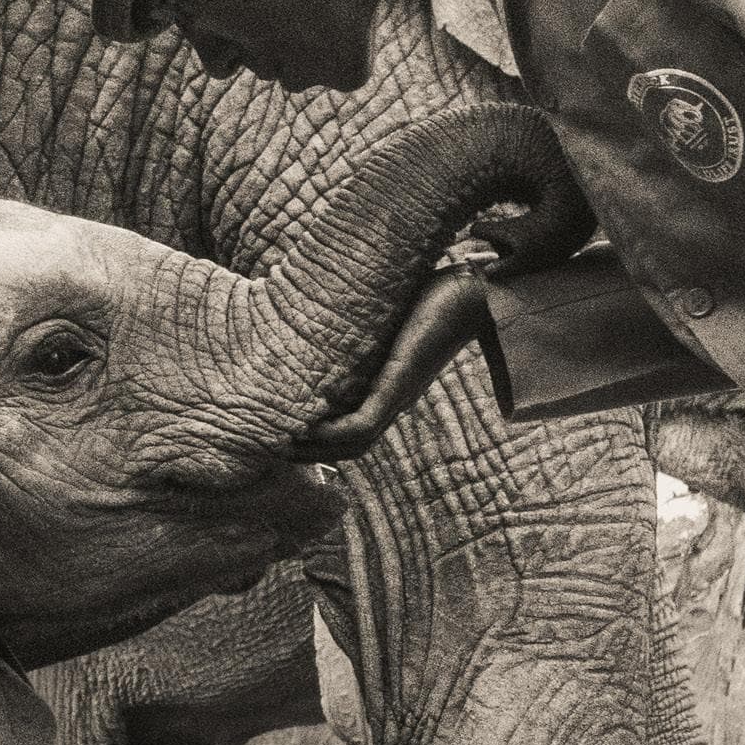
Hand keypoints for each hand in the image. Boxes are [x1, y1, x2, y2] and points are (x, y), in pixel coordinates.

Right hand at [289, 268, 491, 460]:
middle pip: (348, 447)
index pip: (348, 427)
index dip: (316, 435)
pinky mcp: (400, 384)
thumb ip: (359, 315)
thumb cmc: (435, 293)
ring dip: (316, 450)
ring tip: (279, 441)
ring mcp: (398, 394)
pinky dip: (334, 432)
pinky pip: (364, 425)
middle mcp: (393, 399)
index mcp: (389, 387)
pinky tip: (307, 427)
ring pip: (353, 444)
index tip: (278, 426)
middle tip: (268, 444)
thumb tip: (324, 292)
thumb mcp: (384, 310)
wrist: (476, 292)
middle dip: (308, 452)